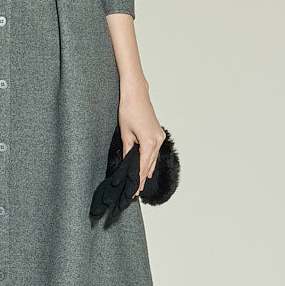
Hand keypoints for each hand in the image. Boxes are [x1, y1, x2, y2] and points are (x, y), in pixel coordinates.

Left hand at [118, 83, 166, 198]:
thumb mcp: (125, 133)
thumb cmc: (128, 110)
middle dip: (141, 178)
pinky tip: (147, 169)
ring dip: (146, 170)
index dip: (137, 179)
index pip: (142, 166)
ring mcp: (159, 137)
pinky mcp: (158, 133)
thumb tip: (127, 163)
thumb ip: (128, 150)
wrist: (136, 94)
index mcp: (149, 142)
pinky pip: (154, 151)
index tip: (134, 190)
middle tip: (136, 192)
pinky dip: (150, 160)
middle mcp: (157, 140)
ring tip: (140, 184)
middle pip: (149, 164)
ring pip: (152, 158)